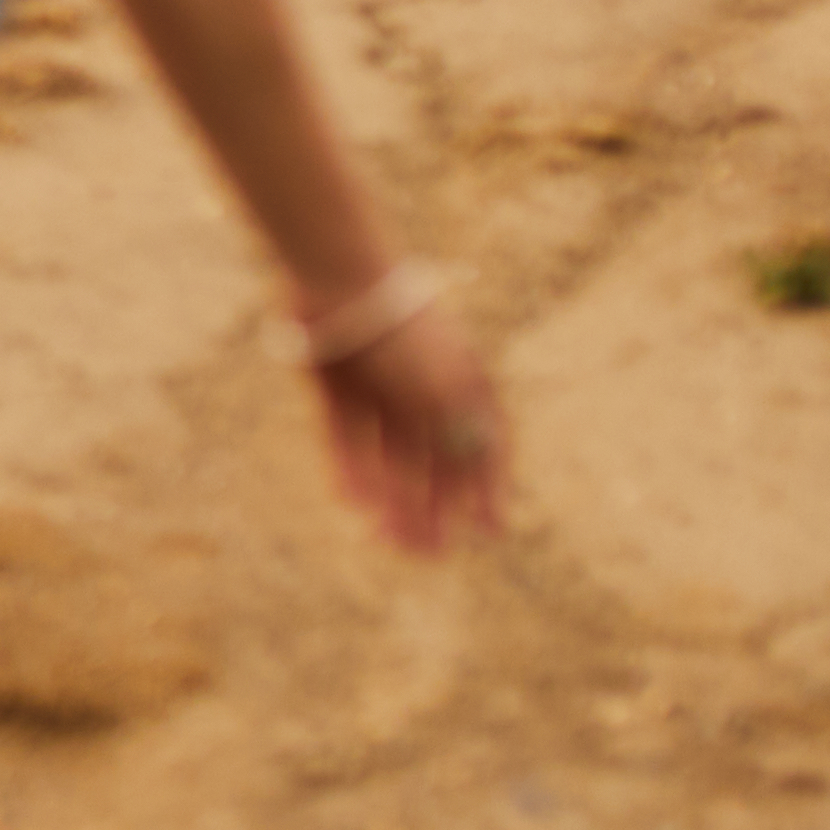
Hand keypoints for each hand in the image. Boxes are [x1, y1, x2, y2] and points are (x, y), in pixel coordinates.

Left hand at [315, 304, 508, 558]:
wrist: (338, 277)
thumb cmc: (404, 334)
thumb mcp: (445, 392)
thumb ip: (463, 438)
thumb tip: (485, 489)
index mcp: (464, 382)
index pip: (485, 444)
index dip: (490, 488)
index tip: (492, 531)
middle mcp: (424, 388)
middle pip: (433, 458)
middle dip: (434, 506)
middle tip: (428, 551)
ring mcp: (380, 388)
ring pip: (389, 456)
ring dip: (392, 498)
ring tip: (385, 538)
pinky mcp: (337, 387)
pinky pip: (347, 438)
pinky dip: (352, 469)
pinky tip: (352, 501)